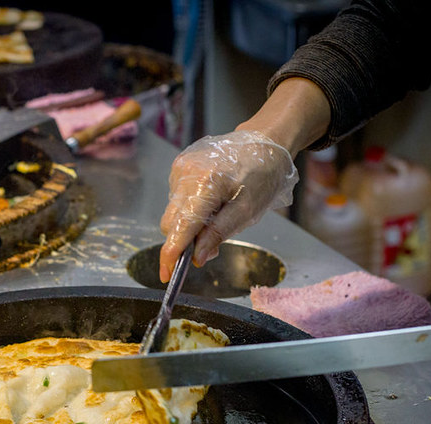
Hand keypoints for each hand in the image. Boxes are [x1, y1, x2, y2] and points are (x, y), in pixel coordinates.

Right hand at [158, 130, 297, 281]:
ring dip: (189, 225)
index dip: (171, 254)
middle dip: (183, 241)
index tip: (166, 274)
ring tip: (217, 215)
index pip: (181, 226)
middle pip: (171, 222)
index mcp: (205, 184)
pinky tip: (211, 201)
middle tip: (207, 248)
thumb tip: (197, 257)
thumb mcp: (247, 211)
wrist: (264, 142)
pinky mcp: (180, 166)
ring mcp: (180, 168)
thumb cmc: (262, 174)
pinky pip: (177, 198)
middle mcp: (186, 174)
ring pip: (173, 212)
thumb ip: (218, 234)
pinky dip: (190, 208)